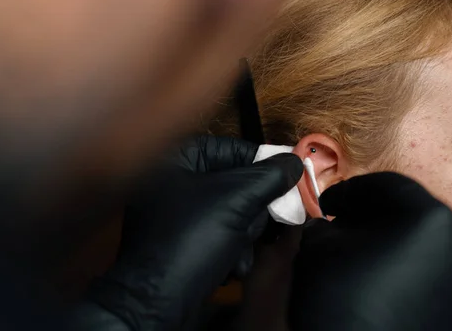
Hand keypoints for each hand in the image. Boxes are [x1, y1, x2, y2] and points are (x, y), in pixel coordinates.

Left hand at [80, 136, 302, 329]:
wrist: (157, 303)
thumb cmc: (190, 241)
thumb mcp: (236, 202)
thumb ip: (269, 177)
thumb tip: (295, 162)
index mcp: (177, 160)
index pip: (232, 148)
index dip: (263, 162)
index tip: (289, 176)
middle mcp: (174, 181)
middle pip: (235, 181)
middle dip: (252, 209)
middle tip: (260, 221)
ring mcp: (177, 212)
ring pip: (232, 210)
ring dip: (245, 234)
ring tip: (239, 249)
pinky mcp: (183, 239)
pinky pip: (219, 232)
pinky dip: (231, 248)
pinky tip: (232, 265)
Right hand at [289, 172, 451, 330]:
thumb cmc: (342, 301)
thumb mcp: (322, 245)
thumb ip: (328, 220)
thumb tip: (332, 220)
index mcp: (427, 216)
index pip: (383, 184)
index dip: (348, 193)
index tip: (329, 205)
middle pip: (409, 207)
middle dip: (372, 213)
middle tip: (343, 223)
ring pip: (424, 236)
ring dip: (391, 236)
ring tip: (360, 251)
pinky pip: (434, 264)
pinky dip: (408, 260)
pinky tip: (379, 273)